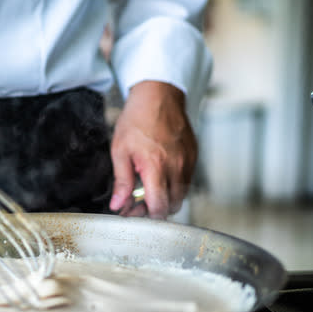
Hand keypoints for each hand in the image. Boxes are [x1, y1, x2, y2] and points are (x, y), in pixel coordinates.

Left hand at [108, 81, 197, 218]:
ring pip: (181, 196)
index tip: (133, 212)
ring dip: (166, 198)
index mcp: (156, 166)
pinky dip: (175, 185)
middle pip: (172, 206)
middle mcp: (176, 167)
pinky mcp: (194, 157)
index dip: (145, 216)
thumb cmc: (137, 119)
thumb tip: (118, 205)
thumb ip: (121, 182)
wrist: (159, 95)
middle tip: (138, 202)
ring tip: (149, 188)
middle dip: (155, 209)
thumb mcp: (120, 150)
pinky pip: (187, 181)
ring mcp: (188, 162)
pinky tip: (161, 175)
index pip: (158, 207)